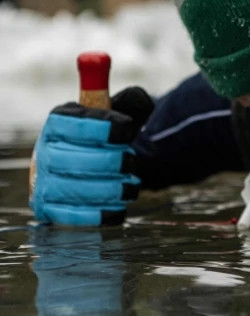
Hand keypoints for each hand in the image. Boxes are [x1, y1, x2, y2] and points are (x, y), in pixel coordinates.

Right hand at [29, 87, 153, 225]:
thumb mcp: (119, 114)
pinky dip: (101, 214)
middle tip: (130, 160)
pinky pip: (74, 216)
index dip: (103, 127)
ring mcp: (44, 182)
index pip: (74, 123)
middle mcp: (45, 152)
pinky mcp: (50, 208)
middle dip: (112, 161)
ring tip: (131, 186)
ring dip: (112, 189)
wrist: (92, 168)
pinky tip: (119, 208)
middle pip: (75, 160)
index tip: (127, 129)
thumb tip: (140, 100)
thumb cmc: (107, 139)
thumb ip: (132, 103)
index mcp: (59, 123)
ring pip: (76, 189)